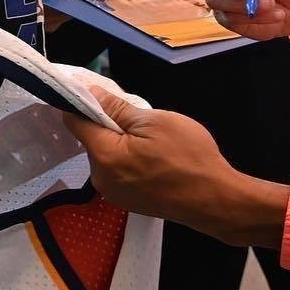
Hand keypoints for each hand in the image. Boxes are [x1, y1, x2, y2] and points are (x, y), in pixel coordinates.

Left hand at [64, 88, 287, 247]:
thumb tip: (90, 92)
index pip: (74, 122)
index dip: (80, 101)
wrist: (214, 200)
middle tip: (139, 116)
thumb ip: (118, 108)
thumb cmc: (188, 156)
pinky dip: (128, 158)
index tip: (94, 88)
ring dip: (120, 141)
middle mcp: (101, 178)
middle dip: (108, 123)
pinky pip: (118, 170)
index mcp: (104, 156)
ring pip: (106, 154)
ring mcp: (114, 193)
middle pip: (91, 139)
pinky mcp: (128, 201)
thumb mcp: (155, 122)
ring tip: (151, 139)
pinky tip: (153, 157)